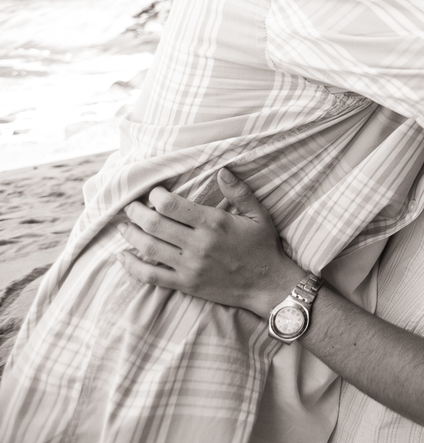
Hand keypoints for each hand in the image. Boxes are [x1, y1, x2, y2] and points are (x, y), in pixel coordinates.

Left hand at [118, 169, 306, 317]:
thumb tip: (222, 171)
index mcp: (214, 224)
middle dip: (136, 212)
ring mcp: (190, 266)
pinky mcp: (185, 284)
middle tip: (130, 207)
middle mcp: (198, 244)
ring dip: (130, 235)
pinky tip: (123, 257)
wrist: (267, 285)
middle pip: (154, 225)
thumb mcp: (259, 215)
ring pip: (148, 248)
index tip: (154, 193)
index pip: (172, 206)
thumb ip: (240, 192)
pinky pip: (151, 276)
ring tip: (123, 226)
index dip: (156, 196)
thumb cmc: (263, 247)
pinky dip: (132, 266)